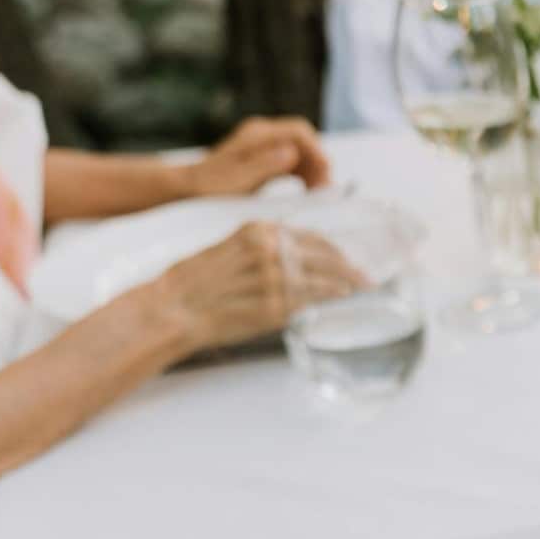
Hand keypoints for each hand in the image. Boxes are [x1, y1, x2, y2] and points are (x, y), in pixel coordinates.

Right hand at [153, 222, 363, 352]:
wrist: (173, 307)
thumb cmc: (195, 283)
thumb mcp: (229, 249)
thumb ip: (262, 250)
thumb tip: (292, 259)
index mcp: (258, 231)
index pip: (311, 237)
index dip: (334, 251)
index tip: (346, 259)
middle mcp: (270, 249)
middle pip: (326, 255)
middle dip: (349, 267)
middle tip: (366, 278)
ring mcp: (275, 277)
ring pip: (326, 276)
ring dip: (348, 283)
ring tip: (363, 289)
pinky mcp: (275, 304)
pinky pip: (314, 299)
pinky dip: (332, 298)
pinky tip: (343, 299)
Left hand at [181, 117, 332, 198]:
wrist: (189, 187)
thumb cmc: (211, 187)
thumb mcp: (239, 180)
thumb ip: (265, 165)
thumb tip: (292, 152)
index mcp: (258, 135)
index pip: (299, 132)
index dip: (316, 151)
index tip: (326, 172)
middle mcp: (263, 135)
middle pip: (303, 141)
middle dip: (318, 163)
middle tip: (325, 188)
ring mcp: (264, 145)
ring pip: (301, 152)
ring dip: (313, 171)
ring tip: (319, 194)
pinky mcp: (264, 157)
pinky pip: (292, 162)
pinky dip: (303, 175)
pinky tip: (308, 191)